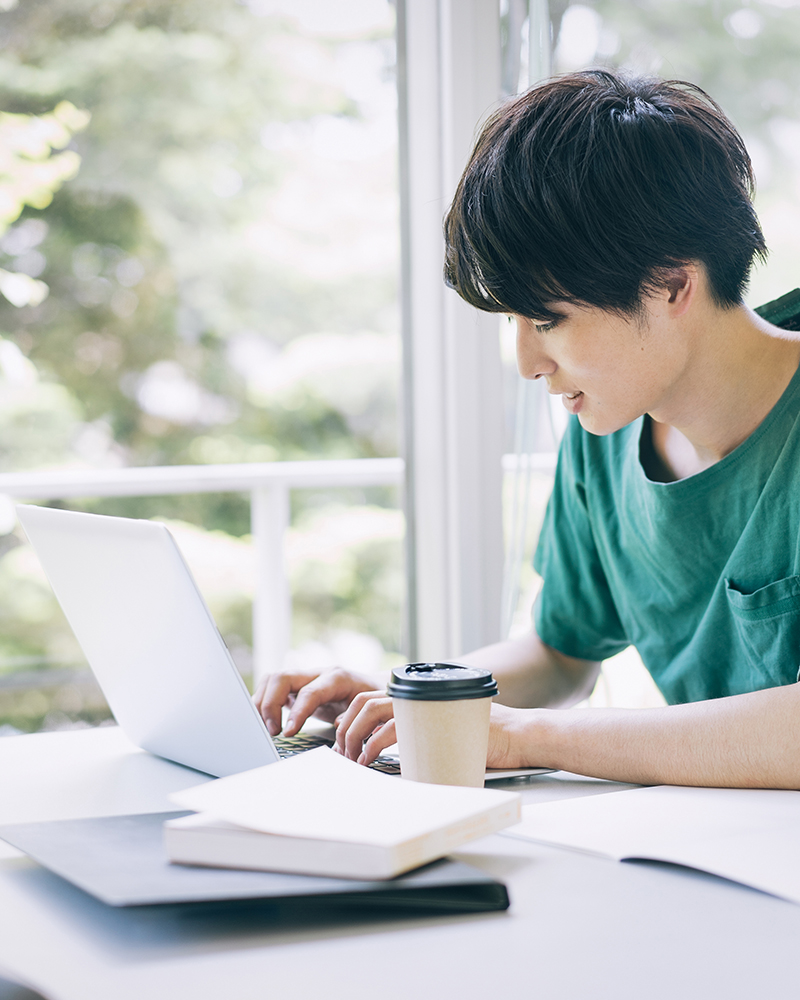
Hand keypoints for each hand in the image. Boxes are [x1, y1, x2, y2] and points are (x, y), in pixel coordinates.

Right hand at [252, 667, 381, 737]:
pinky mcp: (298, 686)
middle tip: (273, 731)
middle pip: (282, 678)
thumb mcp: (371, 709)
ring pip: (273, 679)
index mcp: (337, 678)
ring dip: (263, 702)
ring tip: (267, 728)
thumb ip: (357, 717)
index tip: (287, 732)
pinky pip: (273, 687)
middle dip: (270, 704)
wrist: (377, 687)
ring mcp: (306, 678)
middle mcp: (318, 673)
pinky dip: (264, 701)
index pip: (309, 692)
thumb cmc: (374, 699)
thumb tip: (338, 725)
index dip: (296, 712)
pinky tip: (264, 720)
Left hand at [336, 698, 539, 769]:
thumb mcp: (444, 735)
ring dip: (356, 737)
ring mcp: (424, 705)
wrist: (516, 736)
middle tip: (343, 754)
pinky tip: (370, 760)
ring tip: (353, 759)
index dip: (351, 718)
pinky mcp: (432, 720)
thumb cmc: (485, 740)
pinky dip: (375, 746)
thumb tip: (393, 753)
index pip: (371, 698)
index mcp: (419, 697)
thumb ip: (420, 736)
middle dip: (347, 729)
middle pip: (365, 703)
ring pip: (374, 712)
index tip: (343, 740)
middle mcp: (418, 696)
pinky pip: (393, 729)